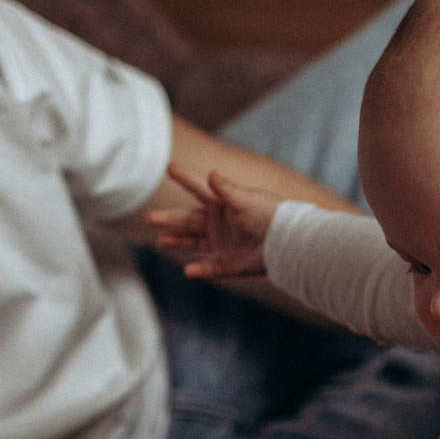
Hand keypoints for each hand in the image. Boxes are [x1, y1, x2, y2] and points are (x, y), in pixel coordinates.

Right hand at [143, 164, 282, 279]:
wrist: (289, 242)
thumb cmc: (270, 215)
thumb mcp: (246, 200)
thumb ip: (227, 190)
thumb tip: (212, 174)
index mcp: (223, 204)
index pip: (199, 189)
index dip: (185, 179)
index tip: (170, 167)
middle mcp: (220, 223)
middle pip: (189, 220)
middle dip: (170, 219)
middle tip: (150, 218)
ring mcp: (224, 244)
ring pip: (195, 243)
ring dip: (178, 241)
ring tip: (161, 241)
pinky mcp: (232, 264)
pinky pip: (212, 268)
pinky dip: (200, 270)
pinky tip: (188, 271)